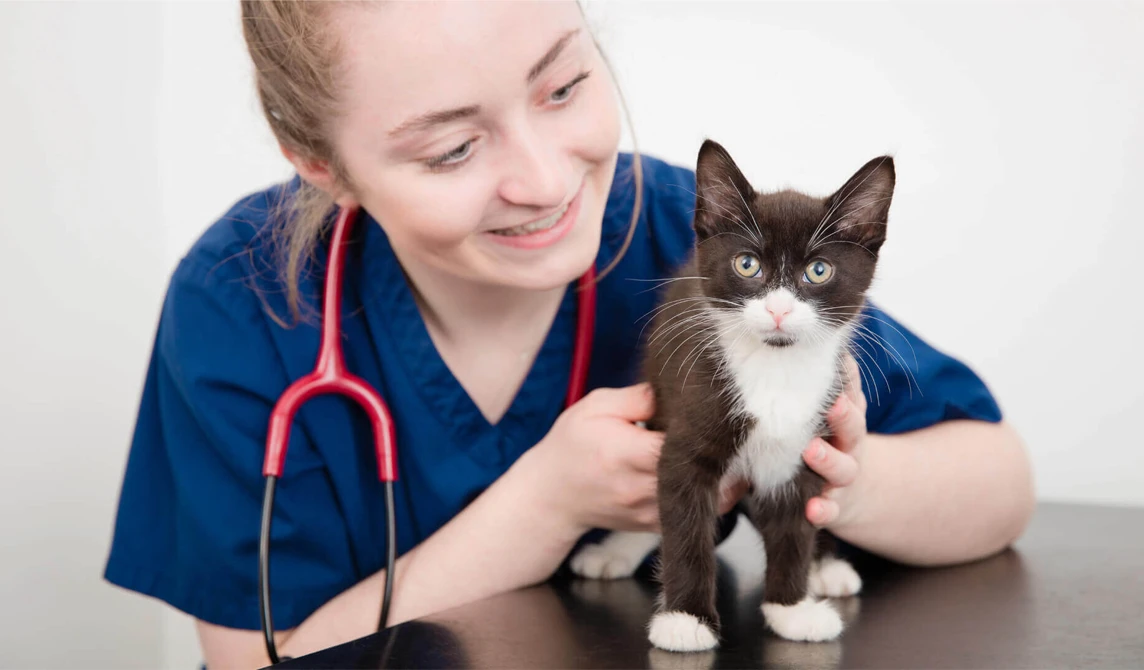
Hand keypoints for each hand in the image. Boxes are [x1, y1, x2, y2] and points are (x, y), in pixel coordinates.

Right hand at [519, 383, 744, 534]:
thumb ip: (637, 397)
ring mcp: (648, 512)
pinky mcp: (653, 526)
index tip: (723, 412)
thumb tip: (675, 390)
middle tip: (743, 433)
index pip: (680, 444)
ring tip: (735, 454)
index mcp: (625, 452)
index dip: (708, 429)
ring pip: (708, 502)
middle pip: (703, 475)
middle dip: (728, 455)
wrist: (551, 495)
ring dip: (727, 480)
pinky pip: (696, 515)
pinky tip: (717, 474)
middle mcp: (639, 487)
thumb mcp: (596, 406)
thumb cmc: (572, 445)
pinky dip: (712, 497)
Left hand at [802, 355, 868, 528]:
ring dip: (828, 459)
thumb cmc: (830, 438)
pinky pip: (830, 510)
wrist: (857, 492)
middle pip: (853, 428)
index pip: (853, 394)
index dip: (850, 379)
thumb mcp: (830, 411)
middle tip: (834, 405)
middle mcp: (850, 444)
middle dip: (844, 415)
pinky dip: (823, 510)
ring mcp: (844, 476)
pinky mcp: (836, 506)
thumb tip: (808, 345)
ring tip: (811, 451)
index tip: (841, 361)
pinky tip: (812, 510)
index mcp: (848, 416)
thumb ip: (820, 385)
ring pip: (842, 468)